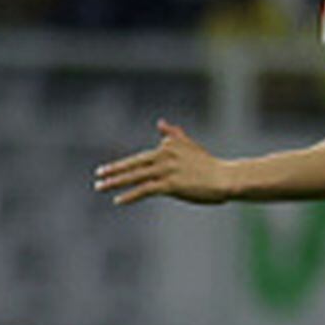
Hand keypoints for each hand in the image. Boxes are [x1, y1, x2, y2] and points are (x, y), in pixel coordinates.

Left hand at [96, 120, 232, 205]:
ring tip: (100, 187)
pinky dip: (130, 195)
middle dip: (114, 170)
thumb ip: (173, 134)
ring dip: (115, 182)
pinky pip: (145, 189)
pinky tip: (118, 200)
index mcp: (168, 147)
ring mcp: (166, 170)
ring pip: (135, 176)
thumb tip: (160, 123)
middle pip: (133, 164)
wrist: (226, 178)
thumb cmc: (210, 165)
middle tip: (98, 175)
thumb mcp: (190, 146)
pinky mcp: (170, 184)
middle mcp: (164, 156)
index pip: (140, 158)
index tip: (108, 170)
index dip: (123, 165)